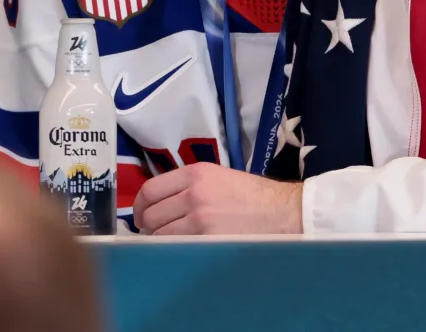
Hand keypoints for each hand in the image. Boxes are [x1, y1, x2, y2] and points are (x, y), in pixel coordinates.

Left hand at [131, 163, 301, 234]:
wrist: (285, 212)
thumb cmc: (254, 196)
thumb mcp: (219, 177)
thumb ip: (189, 186)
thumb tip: (162, 204)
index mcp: (195, 174)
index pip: (150, 190)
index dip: (139, 206)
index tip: (140, 216)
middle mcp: (193, 194)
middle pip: (151, 215)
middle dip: (148, 226)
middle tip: (154, 233)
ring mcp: (200, 219)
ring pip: (161, 234)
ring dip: (159, 241)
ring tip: (169, 243)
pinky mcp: (209, 241)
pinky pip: (178, 248)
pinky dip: (174, 251)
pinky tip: (180, 251)